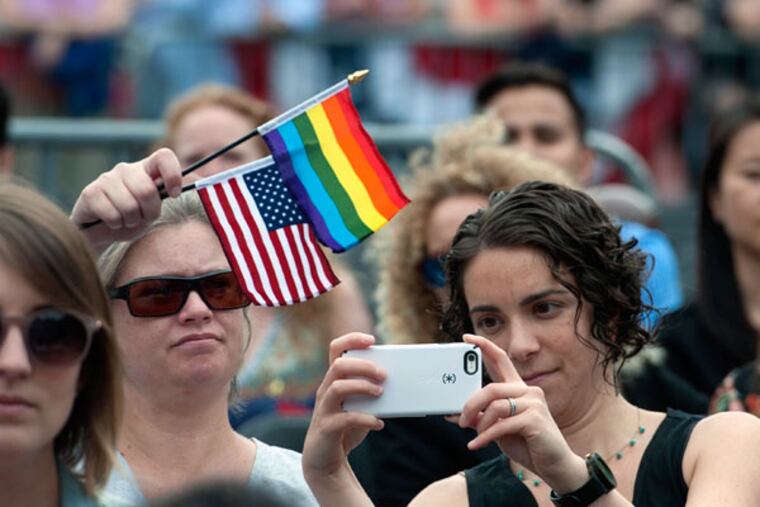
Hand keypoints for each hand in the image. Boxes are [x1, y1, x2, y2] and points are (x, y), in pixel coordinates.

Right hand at [70, 148, 182, 250]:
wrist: (103, 232)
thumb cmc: (133, 218)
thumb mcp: (154, 208)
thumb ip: (164, 196)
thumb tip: (175, 192)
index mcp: (146, 168)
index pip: (164, 156)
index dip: (173, 174)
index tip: (174, 194)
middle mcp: (126, 169)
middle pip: (147, 190)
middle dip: (150, 212)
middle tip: (143, 217)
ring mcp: (106, 179)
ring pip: (129, 206)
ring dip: (132, 221)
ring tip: (126, 220)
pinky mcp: (90, 193)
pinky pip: (113, 215)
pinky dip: (116, 224)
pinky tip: (112, 221)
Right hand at [302, 333, 385, 484]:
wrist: (325, 461)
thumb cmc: (345, 427)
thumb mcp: (358, 404)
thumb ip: (370, 391)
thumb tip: (397, 381)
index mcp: (333, 380)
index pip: (336, 349)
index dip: (352, 339)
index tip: (371, 339)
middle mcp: (325, 391)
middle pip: (338, 366)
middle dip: (364, 366)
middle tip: (383, 375)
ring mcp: (324, 409)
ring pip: (337, 388)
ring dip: (362, 387)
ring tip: (380, 393)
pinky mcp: (327, 429)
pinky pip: (345, 419)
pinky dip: (366, 418)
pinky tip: (379, 423)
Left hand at [458, 334, 586, 491]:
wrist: (553, 465)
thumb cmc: (526, 444)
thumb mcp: (498, 428)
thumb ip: (481, 418)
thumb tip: (454, 414)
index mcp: (518, 388)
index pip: (501, 359)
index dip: (484, 346)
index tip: (467, 338)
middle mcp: (527, 391)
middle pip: (491, 388)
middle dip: (471, 404)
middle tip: (460, 420)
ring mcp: (533, 404)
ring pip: (495, 405)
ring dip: (480, 422)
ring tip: (474, 435)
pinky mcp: (535, 419)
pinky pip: (502, 424)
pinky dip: (486, 436)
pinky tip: (477, 444)